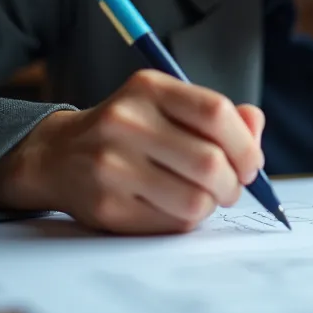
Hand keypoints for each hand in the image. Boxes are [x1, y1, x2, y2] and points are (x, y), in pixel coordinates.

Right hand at [0, 69, 264, 234]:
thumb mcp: (167, 105)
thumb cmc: (129, 131)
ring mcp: (112, 166)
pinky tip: (174, 206)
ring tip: (203, 196)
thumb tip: (255, 125)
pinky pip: (171, 223)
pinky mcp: (107, 206)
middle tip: (231, 187)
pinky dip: (186, 219)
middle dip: (233, 183)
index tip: (250, 163)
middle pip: (210, 162)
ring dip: (211, 204)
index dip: (245, 144)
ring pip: (195, 200)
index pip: (215, 113)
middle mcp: (126, 122)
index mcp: (148, 89)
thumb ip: (216, 115)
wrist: (57, 156)